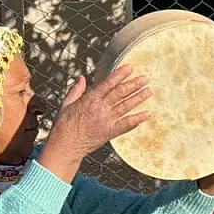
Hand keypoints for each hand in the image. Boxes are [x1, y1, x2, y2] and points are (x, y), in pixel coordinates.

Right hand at [38, 65, 150, 181]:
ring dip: (138, 98)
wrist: (66, 145)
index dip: (120, 75)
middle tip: (145, 78)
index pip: (108, 84)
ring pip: (126, 106)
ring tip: (149, 91)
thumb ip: (76, 91)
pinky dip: (137, 119)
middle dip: (134, 84)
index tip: (130, 68)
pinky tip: (147, 114)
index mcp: (89, 100)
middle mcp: (100, 108)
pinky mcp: (110, 132)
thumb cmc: (64, 125)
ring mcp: (107, 120)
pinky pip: (126, 125)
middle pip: (120, 93)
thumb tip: (82, 78)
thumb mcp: (66, 104)